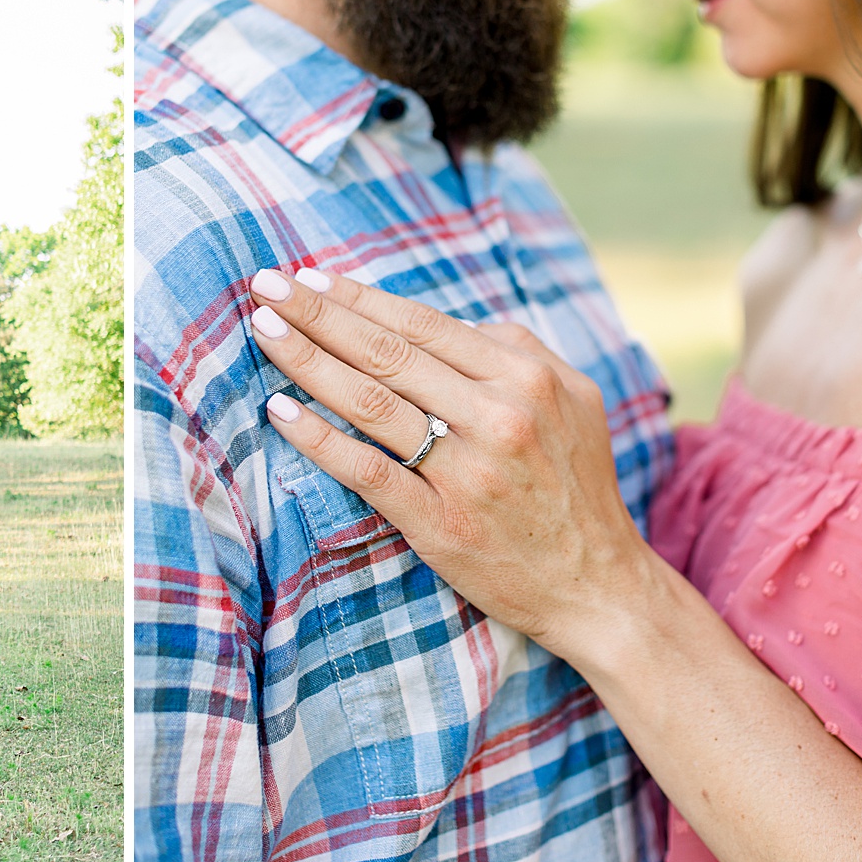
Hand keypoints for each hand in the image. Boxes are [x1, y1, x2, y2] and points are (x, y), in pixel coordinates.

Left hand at [246, 266, 649, 656]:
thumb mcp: (573, 398)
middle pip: (386, 352)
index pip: (420, 323)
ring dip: (306, 360)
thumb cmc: (575, 485)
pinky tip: (279, 410)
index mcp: (526, 376)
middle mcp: (498, 416)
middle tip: (264, 284)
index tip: (307, 274)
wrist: (598, 587)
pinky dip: (318, 438)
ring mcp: (467, 472)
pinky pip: (368, 471)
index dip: (357, 296)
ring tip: (263, 329)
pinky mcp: (441, 524)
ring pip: (369, 402)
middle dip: (317, 313)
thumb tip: (437, 321)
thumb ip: (512, 349)